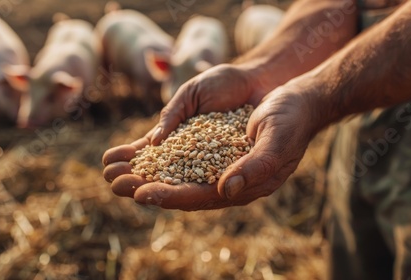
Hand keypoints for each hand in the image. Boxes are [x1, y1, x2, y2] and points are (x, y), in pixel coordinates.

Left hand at [103, 68, 319, 210]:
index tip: (140, 194)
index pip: (200, 196)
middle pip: (179, 187)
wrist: (297, 97)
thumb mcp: (278, 139)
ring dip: (144, 171)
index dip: (170, 196)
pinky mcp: (210, 144)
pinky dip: (156, 152)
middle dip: (146, 186)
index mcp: (243, 185)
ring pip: (174, 171)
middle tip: (114, 184)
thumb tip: (226, 190)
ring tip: (113, 169)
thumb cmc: (292, 118)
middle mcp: (226, 178)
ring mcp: (216, 161)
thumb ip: (255, 166)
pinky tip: (135, 149)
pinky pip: (179, 151)